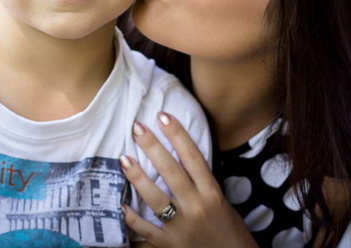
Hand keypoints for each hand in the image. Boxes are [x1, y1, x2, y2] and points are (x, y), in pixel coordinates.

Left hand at [121, 112, 257, 247]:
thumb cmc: (230, 232)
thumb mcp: (222, 203)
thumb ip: (203, 185)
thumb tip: (182, 162)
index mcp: (213, 194)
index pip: (193, 157)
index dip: (178, 134)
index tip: (164, 116)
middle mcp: (197, 207)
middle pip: (171, 171)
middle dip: (153, 147)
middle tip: (137, 127)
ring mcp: (181, 228)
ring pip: (155, 198)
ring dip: (137, 177)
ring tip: (124, 158)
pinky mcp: (169, 246)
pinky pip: (145, 230)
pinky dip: (131, 218)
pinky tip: (119, 205)